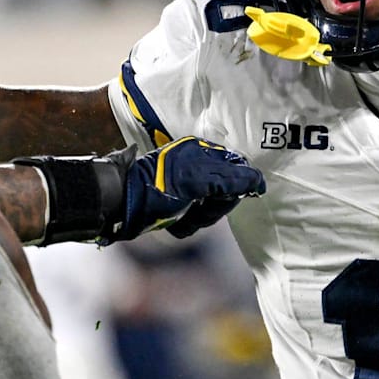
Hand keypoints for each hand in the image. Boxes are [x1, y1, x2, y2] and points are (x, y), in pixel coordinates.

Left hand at [103, 137, 264, 242]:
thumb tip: (257, 181)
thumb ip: (228, 180)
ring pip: (211, 209)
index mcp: (200, 153)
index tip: (226, 199)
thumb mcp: (195, 182)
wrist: (120, 205)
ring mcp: (186, 188)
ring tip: (182, 217)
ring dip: (199, 219)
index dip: (236, 187)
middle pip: (226, 192)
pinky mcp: (177, 205)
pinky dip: (186, 225)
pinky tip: (174, 223)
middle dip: (214, 207)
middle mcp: (195, 167)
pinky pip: (195, 219)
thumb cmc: (155, 189)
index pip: (236, 168)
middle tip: (198, 209)